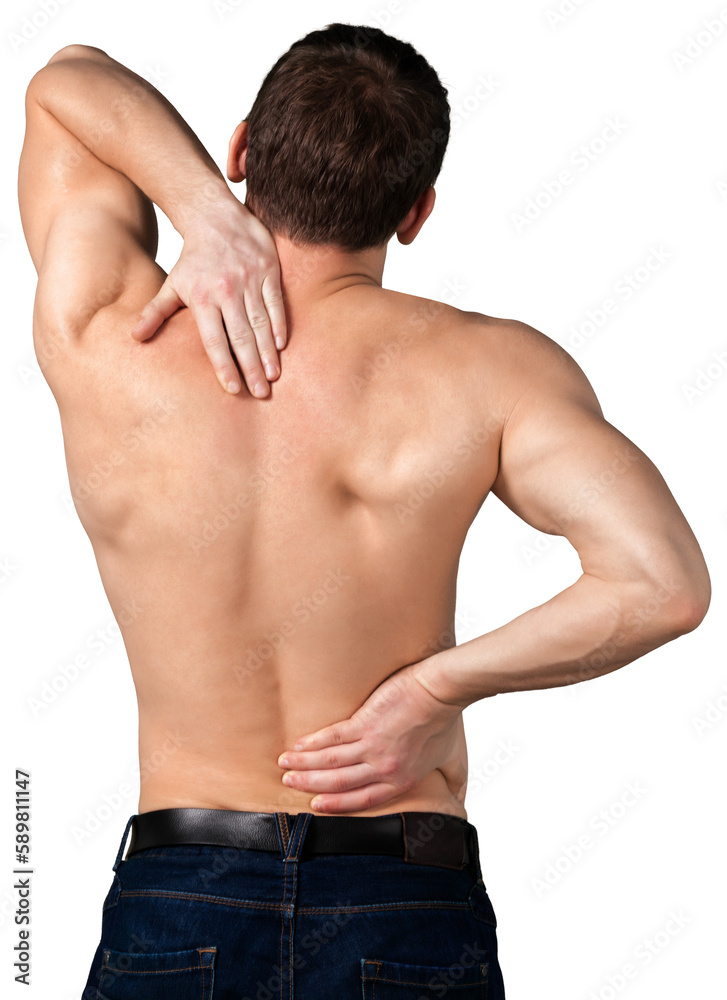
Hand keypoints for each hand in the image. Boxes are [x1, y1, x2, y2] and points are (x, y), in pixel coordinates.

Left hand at [131, 197, 286, 396]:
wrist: (214, 215)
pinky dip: (280, 324)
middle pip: (241, 337)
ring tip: (273, 376)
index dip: (224, 366)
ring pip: (261, 323)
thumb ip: (156, 312)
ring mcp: (250, 280)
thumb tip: (135, 337)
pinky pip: (276, 302)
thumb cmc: (193, 257)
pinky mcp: (268, 269)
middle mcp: (227, 291)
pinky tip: (281, 346)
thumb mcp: (172, 284)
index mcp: (203, 298)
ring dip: (268, 352)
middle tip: (260, 394)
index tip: (233, 390)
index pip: (215, 340)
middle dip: (251, 367)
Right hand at [276, 665, 466, 813]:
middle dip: (311, 784)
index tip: (316, 804)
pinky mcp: (364, 724)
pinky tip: (298, 744)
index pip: (362, 799)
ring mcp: (372, 747)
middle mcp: (383, 768)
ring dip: (304, 764)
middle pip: (339, 783)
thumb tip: (459, 799)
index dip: (337, 804)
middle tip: (290, 782)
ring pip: (330, 762)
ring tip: (285, 764)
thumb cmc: (447, 721)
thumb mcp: (452, 760)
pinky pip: (332, 738)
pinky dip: (312, 743)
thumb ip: (453, 781)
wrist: (440, 691)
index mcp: (401, 780)